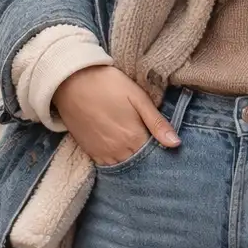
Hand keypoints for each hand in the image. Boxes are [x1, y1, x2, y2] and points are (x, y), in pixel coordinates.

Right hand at [54, 66, 180, 166]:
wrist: (71, 82)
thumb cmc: (108, 84)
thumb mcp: (138, 98)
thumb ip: (157, 123)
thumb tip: (176, 144)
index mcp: (134, 138)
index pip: (154, 155)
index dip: (162, 151)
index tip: (166, 146)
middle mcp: (119, 151)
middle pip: (140, 163)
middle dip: (148, 158)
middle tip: (153, 147)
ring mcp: (103, 153)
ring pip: (124, 166)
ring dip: (132, 161)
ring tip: (137, 147)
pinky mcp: (89, 152)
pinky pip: (108, 165)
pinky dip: (117, 161)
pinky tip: (121, 150)